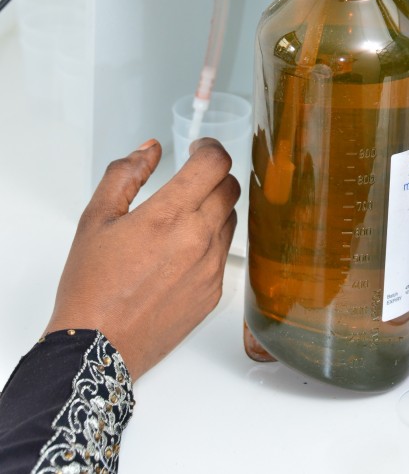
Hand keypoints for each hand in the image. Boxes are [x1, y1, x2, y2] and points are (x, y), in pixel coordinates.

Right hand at [45, 137, 239, 379]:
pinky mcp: (213, 292)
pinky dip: (210, 243)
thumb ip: (125, 174)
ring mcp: (210, 267)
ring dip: (214, 208)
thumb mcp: (96, 218)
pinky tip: (180, 254)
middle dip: (213, 176)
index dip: (210, 148)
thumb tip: (150, 150)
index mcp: (170, 214)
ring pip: (230, 219)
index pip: (215, 163)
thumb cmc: (91, 285)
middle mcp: (198, 238)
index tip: (198, 149)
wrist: (97, 348)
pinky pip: (224, 254)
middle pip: (231, 187)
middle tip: (191, 181)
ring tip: (182, 219)